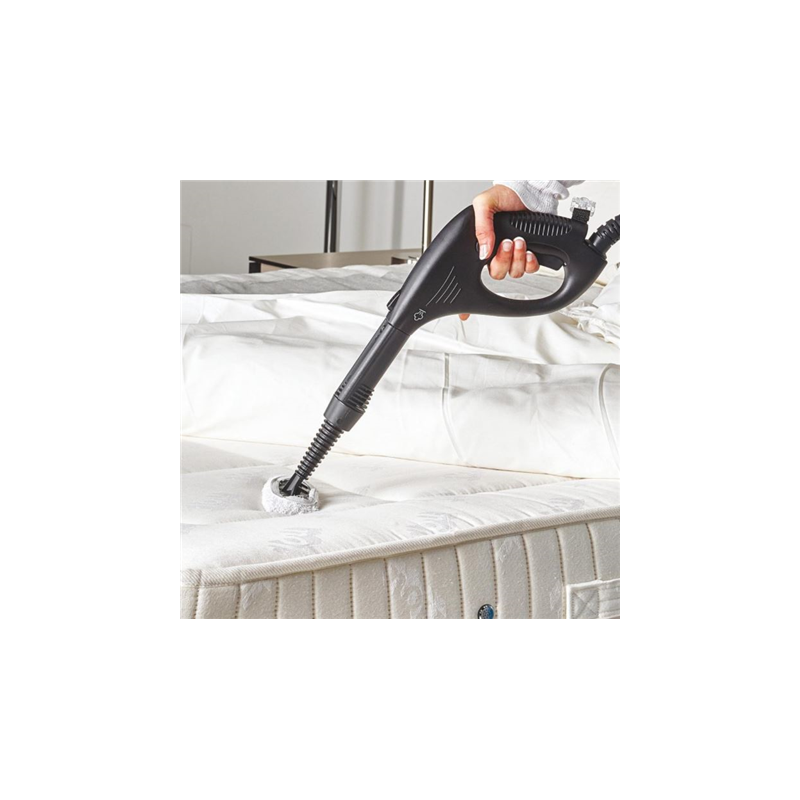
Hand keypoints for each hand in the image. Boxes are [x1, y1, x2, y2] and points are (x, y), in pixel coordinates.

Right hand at [460, 185, 539, 319]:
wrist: (530, 190)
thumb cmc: (505, 194)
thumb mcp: (484, 203)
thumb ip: (481, 227)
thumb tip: (484, 251)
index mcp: (479, 244)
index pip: (468, 271)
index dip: (466, 296)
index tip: (464, 315)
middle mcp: (494, 252)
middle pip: (496, 274)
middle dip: (503, 261)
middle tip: (507, 244)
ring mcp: (512, 254)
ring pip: (513, 273)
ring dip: (518, 259)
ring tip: (519, 241)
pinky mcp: (528, 254)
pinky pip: (529, 269)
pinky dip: (531, 262)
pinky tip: (530, 250)